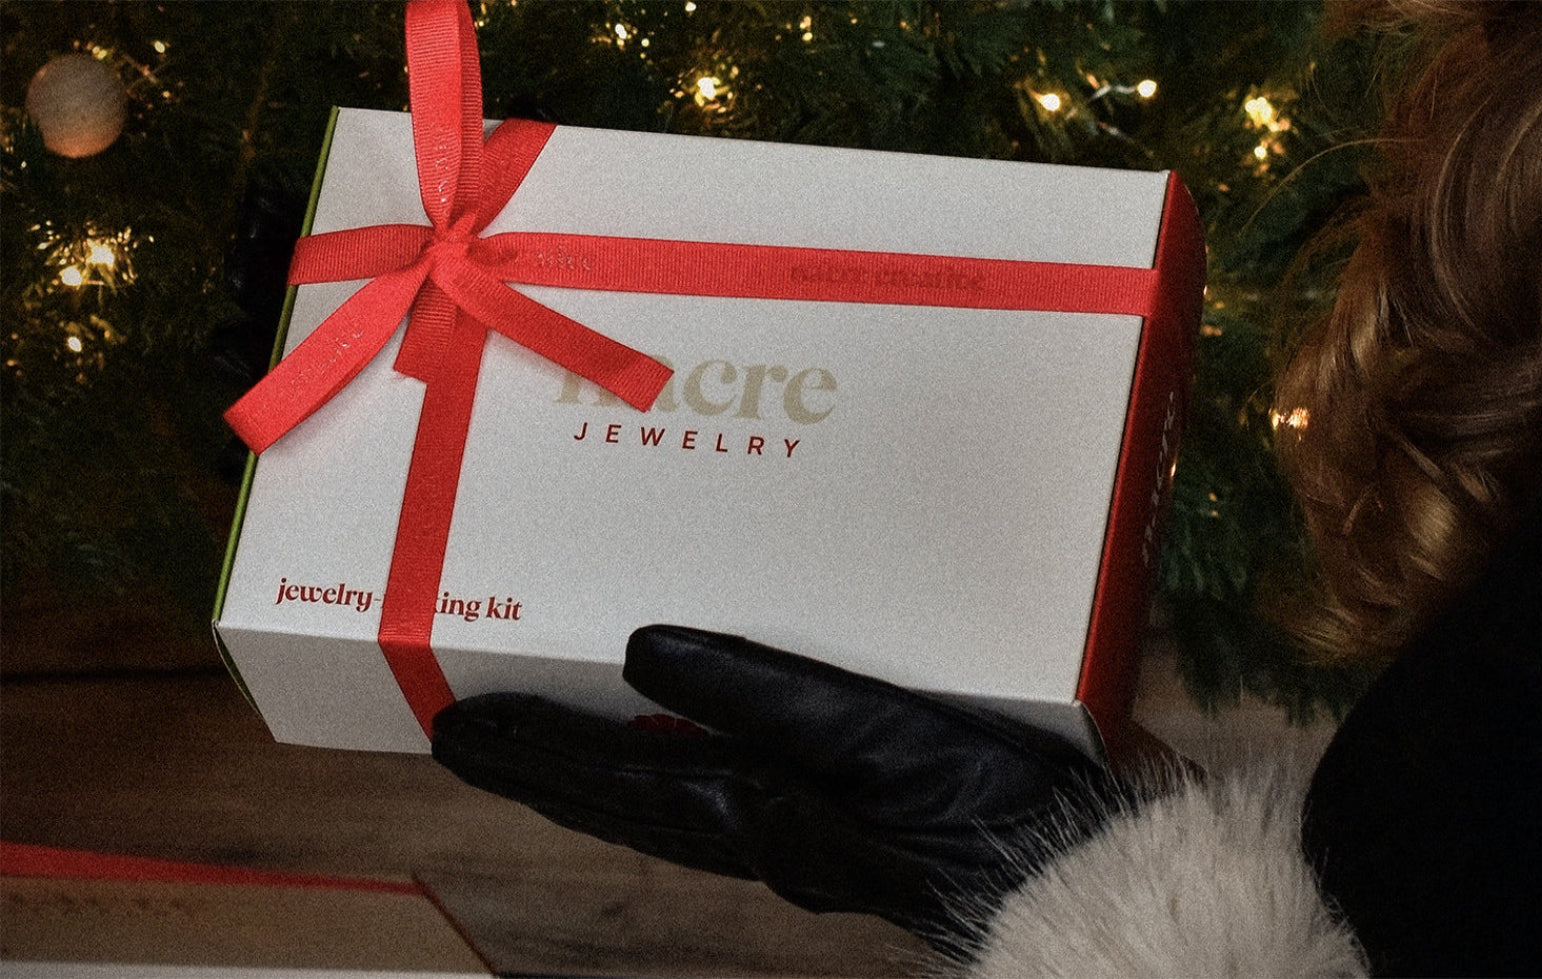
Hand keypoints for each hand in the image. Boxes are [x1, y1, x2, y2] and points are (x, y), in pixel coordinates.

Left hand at [430, 625, 1114, 945]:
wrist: (1065, 877)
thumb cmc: (980, 810)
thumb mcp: (870, 732)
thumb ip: (756, 692)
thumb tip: (641, 649)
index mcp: (756, 809)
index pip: (613, 781)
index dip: (533, 753)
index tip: (459, 727)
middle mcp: (762, 830)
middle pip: (621, 802)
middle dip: (542, 769)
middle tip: (467, 738)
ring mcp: (797, 833)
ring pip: (661, 807)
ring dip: (593, 777)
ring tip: (540, 748)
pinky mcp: (838, 823)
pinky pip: (717, 801)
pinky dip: (668, 779)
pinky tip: (679, 758)